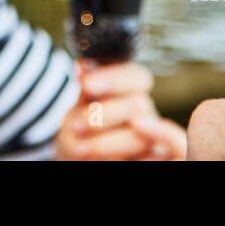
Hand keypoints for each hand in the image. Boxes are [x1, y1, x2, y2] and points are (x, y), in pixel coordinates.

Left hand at [55, 61, 187, 160]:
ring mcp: (148, 136)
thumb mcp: (77, 106)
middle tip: (78, 124)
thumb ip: (85, 88)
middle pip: (139, 105)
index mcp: (131, 89)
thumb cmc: (80, 126)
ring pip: (141, 137)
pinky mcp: (145, 157)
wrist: (78, 153)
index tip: (87, 84)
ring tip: (81, 146)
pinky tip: (93, 154)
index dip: (115, 79)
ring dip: (106, 142)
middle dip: (105, 114)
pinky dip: (114, 157)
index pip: (138, 77)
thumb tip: (83, 67)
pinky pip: (141, 158)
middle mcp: (144, 111)